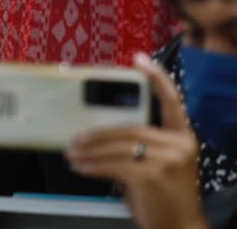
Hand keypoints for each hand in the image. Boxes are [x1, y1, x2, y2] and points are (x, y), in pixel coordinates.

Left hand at [66, 54, 208, 228]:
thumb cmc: (165, 197)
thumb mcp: (160, 166)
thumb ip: (141, 147)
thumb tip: (99, 133)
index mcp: (184, 138)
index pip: (172, 102)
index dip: (157, 79)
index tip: (140, 59)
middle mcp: (179, 145)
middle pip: (129, 129)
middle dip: (97, 133)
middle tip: (74, 137)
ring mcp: (167, 160)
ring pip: (117, 147)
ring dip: (88, 150)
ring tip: (71, 153)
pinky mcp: (151, 176)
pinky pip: (112, 164)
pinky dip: (92, 165)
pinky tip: (80, 166)